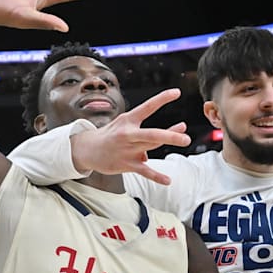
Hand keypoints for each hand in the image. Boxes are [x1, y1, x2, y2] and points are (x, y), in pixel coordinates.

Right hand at [71, 88, 190, 183]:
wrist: (88, 150)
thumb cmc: (108, 135)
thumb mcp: (122, 126)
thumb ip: (141, 135)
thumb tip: (155, 148)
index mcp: (128, 120)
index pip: (147, 107)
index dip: (162, 99)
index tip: (176, 92)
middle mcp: (128, 134)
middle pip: (152, 134)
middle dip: (169, 134)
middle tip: (185, 134)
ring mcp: (128, 150)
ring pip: (152, 147)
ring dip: (168, 143)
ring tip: (185, 140)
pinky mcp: (127, 164)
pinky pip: (145, 171)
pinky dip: (157, 176)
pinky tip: (168, 180)